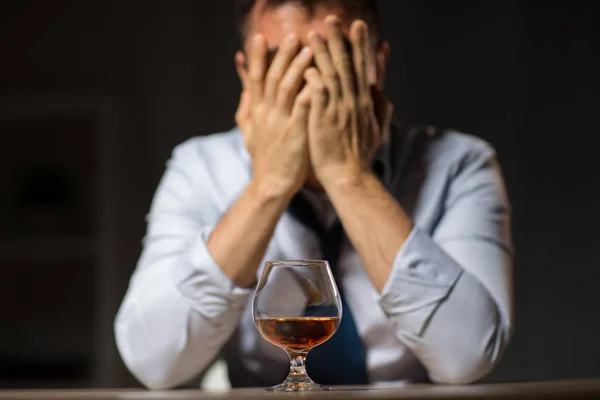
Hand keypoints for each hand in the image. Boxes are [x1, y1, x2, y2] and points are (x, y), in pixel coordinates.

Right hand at [235, 34, 313, 198]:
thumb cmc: (264, 160)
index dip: (257, 57)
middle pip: (273, 78)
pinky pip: (303, 107)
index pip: (255, 78)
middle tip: (292, 35)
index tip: (260, 37)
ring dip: (298, 67)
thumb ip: (245, 110)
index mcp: (256, 112)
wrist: (272, 185)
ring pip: (287, 89)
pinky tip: (318, 79)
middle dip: (282, 55)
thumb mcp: (248, 133)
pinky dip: (309, 91)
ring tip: (309, 49)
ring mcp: (281, 123)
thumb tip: (244, 90)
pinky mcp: (295, 133)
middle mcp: (267, 114)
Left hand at [304, 16, 392, 185]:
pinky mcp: (324, 120)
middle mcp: (353, 101)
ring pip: (331, 74)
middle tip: (333, 18)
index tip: (358, 26)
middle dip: (340, 40)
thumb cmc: (360, 156)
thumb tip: (382, 92)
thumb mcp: (378, 130)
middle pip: (346, 65)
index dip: (360, 45)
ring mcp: (339, 110)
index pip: (362, 67)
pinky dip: (313, 79)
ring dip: (322, 53)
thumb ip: (381, 109)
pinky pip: (318, 94)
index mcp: (365, 102)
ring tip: (313, 34)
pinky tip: (307, 66)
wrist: (349, 177)